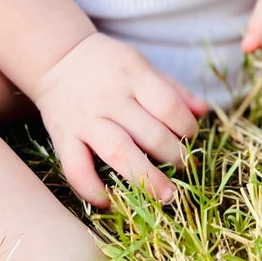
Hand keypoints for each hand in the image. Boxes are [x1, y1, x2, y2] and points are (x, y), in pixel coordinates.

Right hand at [33, 31, 206, 207]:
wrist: (57, 59)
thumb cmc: (109, 65)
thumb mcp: (143, 66)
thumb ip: (173, 89)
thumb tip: (204, 112)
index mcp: (133, 76)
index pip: (168, 106)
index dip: (187, 127)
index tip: (191, 137)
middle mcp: (110, 99)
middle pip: (149, 134)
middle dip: (174, 156)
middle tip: (184, 167)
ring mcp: (85, 120)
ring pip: (118, 153)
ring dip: (146, 178)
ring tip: (167, 194)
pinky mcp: (64, 138)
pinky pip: (76, 169)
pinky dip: (92, 189)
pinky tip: (110, 201)